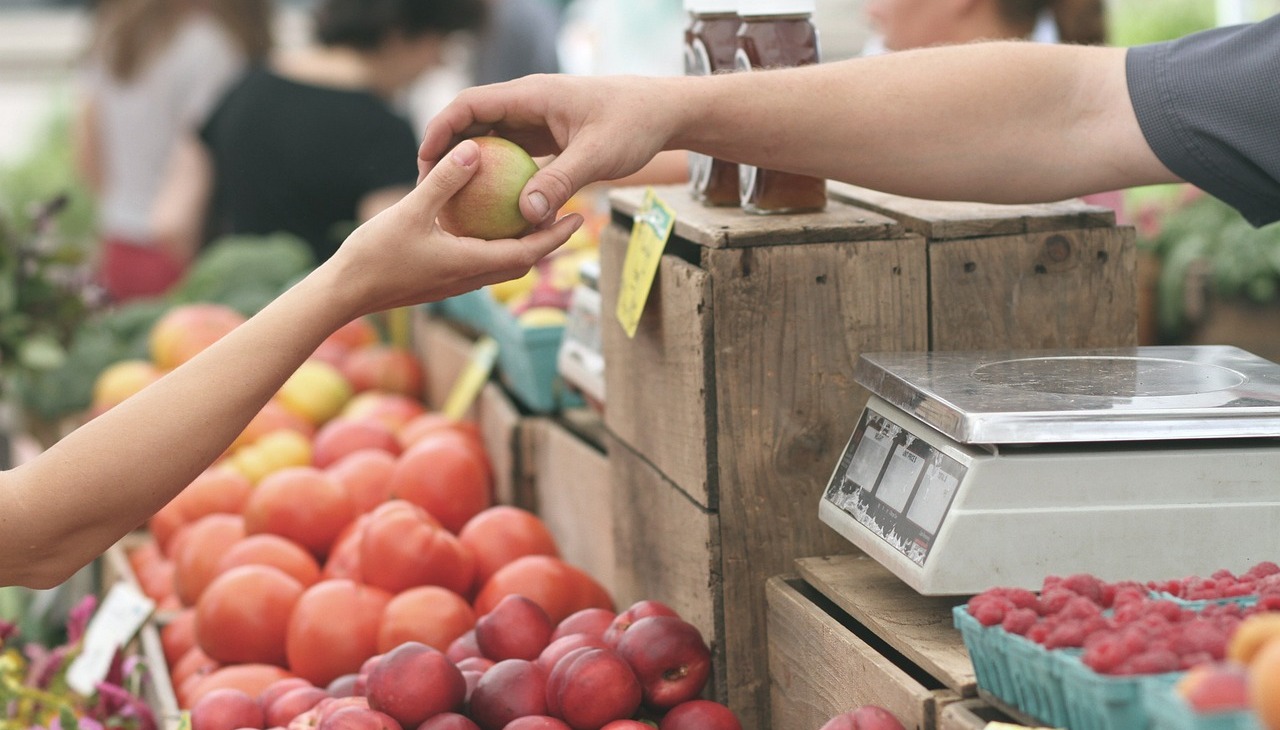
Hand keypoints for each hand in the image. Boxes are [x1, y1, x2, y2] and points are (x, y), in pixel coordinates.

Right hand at [329, 138, 583, 318]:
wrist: (343, 293)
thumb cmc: (374, 255)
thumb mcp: (411, 211)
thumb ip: (444, 181)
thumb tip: (474, 149)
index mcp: (470, 264)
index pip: (527, 253)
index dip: (556, 236)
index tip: (578, 218)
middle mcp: (469, 278)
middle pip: (521, 260)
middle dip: (547, 240)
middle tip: (567, 214)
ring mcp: (454, 282)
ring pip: (500, 263)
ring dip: (521, 244)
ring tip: (533, 215)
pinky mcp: (439, 280)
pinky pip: (478, 261)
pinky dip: (493, 244)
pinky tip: (484, 222)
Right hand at [418, 74, 677, 226]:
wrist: (663, 113)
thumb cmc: (634, 124)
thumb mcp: (597, 155)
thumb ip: (561, 182)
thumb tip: (526, 215)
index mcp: (531, 95)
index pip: (470, 104)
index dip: (441, 130)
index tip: (425, 161)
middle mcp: (528, 104)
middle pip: (472, 122)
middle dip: (447, 152)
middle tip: (429, 188)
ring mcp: (536, 120)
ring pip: (491, 140)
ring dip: (471, 166)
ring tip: (452, 201)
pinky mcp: (547, 137)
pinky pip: (512, 155)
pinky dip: (498, 176)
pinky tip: (491, 208)